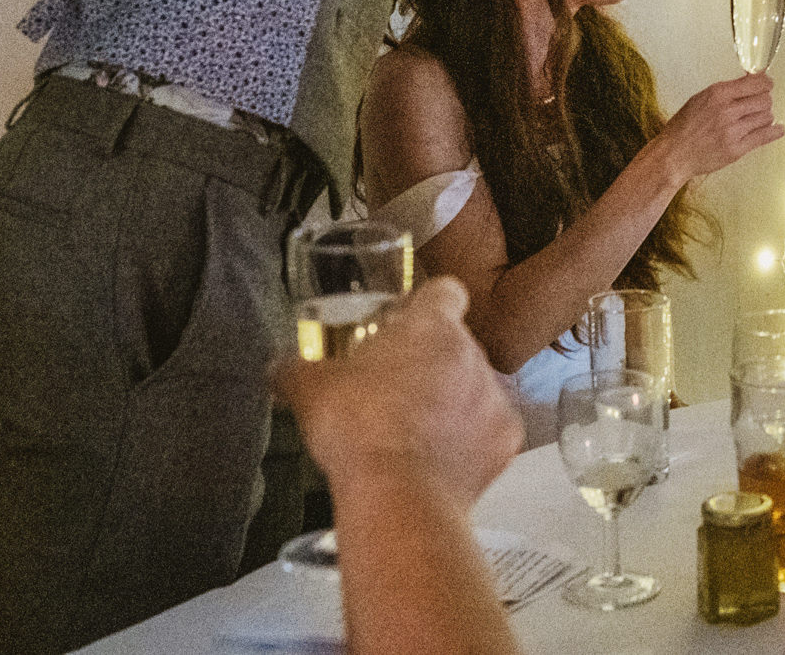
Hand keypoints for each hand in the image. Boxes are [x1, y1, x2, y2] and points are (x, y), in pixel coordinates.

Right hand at [272, 278, 521, 514]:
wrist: (397, 493)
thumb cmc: (356, 429)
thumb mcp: (309, 390)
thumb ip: (294, 370)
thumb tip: (279, 369)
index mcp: (431, 326)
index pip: (444, 291)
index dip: (425, 304)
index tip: (406, 321)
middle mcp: (472, 354)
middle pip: (456, 345)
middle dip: (429, 363)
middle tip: (393, 388)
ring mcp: (493, 397)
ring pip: (474, 389)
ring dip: (451, 403)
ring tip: (412, 431)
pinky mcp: (505, 440)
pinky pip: (488, 433)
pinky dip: (468, 445)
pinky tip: (435, 461)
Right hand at [651, 72, 783, 180]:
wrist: (674, 154)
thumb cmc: (683, 127)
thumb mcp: (700, 99)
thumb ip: (725, 90)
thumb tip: (749, 80)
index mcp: (717, 94)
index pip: (755, 83)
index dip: (765, 83)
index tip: (767, 84)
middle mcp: (727, 110)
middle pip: (764, 99)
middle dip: (764, 100)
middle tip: (760, 104)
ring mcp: (733, 131)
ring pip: (766, 117)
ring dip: (764, 117)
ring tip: (756, 119)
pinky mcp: (736, 149)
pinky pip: (764, 137)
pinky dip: (775, 132)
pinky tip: (779, 129)